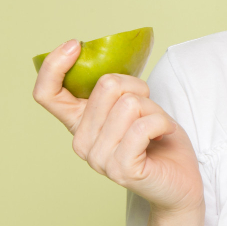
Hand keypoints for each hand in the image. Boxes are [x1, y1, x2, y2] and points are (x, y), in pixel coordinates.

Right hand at [32, 40, 203, 215]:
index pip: (46, 93)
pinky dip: (162, 123)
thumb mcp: (133, 105)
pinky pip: (143, 126)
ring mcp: (99, 158)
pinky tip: (165, 134)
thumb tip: (103, 55)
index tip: (76, 45)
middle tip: (148, 110)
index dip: (54, 65)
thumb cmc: (159, 139)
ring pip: (129, 103)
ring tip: (156, 128)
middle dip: (139, 88)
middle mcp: (82, 142)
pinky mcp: (121, 170)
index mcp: (79, 123)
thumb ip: (115, 89)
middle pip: (106, 84)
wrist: (180, 181)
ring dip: (153, 109)